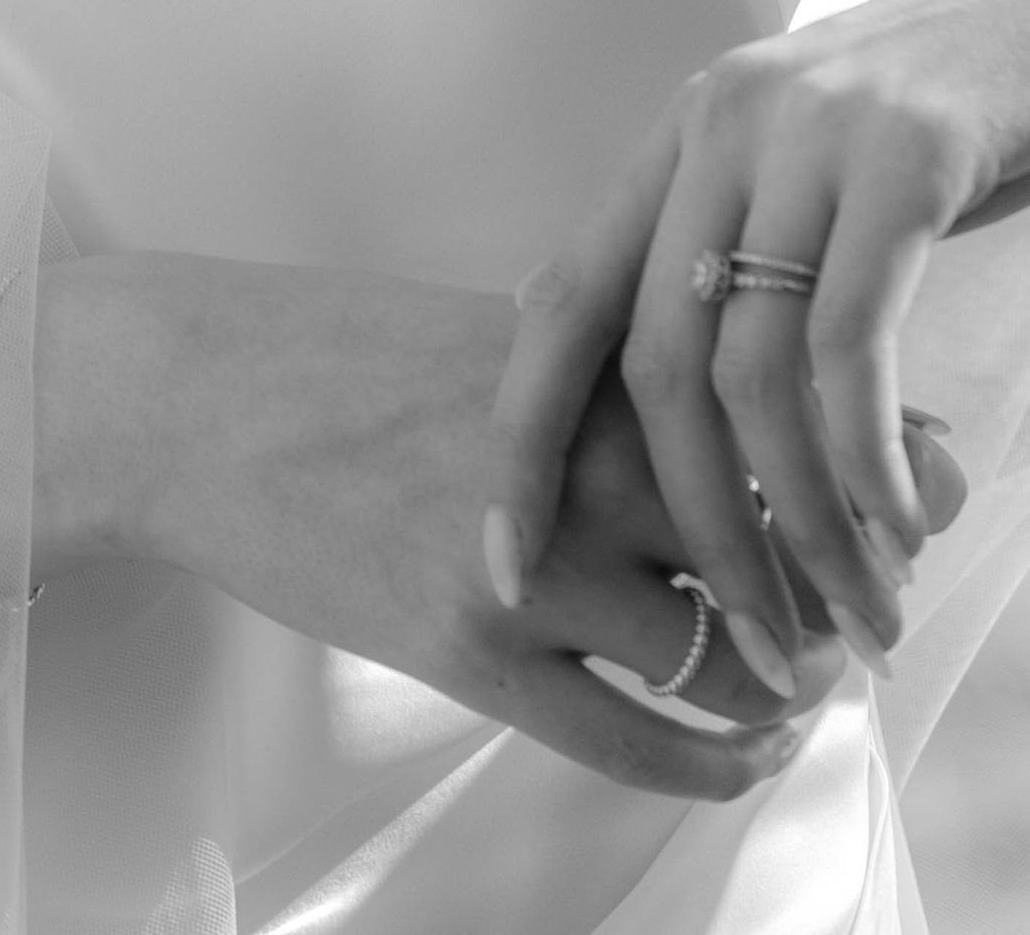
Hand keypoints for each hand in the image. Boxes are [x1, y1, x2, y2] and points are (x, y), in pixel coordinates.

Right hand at [32, 254, 835, 799]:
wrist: (187, 400)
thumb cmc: (327, 358)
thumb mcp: (484, 337)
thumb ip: (597, 378)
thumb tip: (708, 410)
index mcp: (587, 354)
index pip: (775, 410)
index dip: (860, 461)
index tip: (907, 484)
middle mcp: (582, 449)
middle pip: (784, 530)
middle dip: (846, 577)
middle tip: (859, 597)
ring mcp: (531, 554)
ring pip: (735, 646)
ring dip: (790, 673)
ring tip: (797, 674)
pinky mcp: (475, 643)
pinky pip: (642, 737)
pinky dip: (718, 758)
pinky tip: (738, 750)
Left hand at [487, 0, 1029, 684]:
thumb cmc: (939, 115)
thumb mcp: (801, 169)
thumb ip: (710, 245)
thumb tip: (584, 343)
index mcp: (680, 141)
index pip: (563, 304)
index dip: (519, 441)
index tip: (502, 563)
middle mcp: (719, 128)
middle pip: (655, 365)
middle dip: (692, 528)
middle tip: (750, 651)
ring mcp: (807, 136)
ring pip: (753, 374)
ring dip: (800, 526)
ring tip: (857, 622)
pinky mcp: (906, 157)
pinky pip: (850, 344)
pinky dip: (864, 462)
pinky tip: (898, 533)